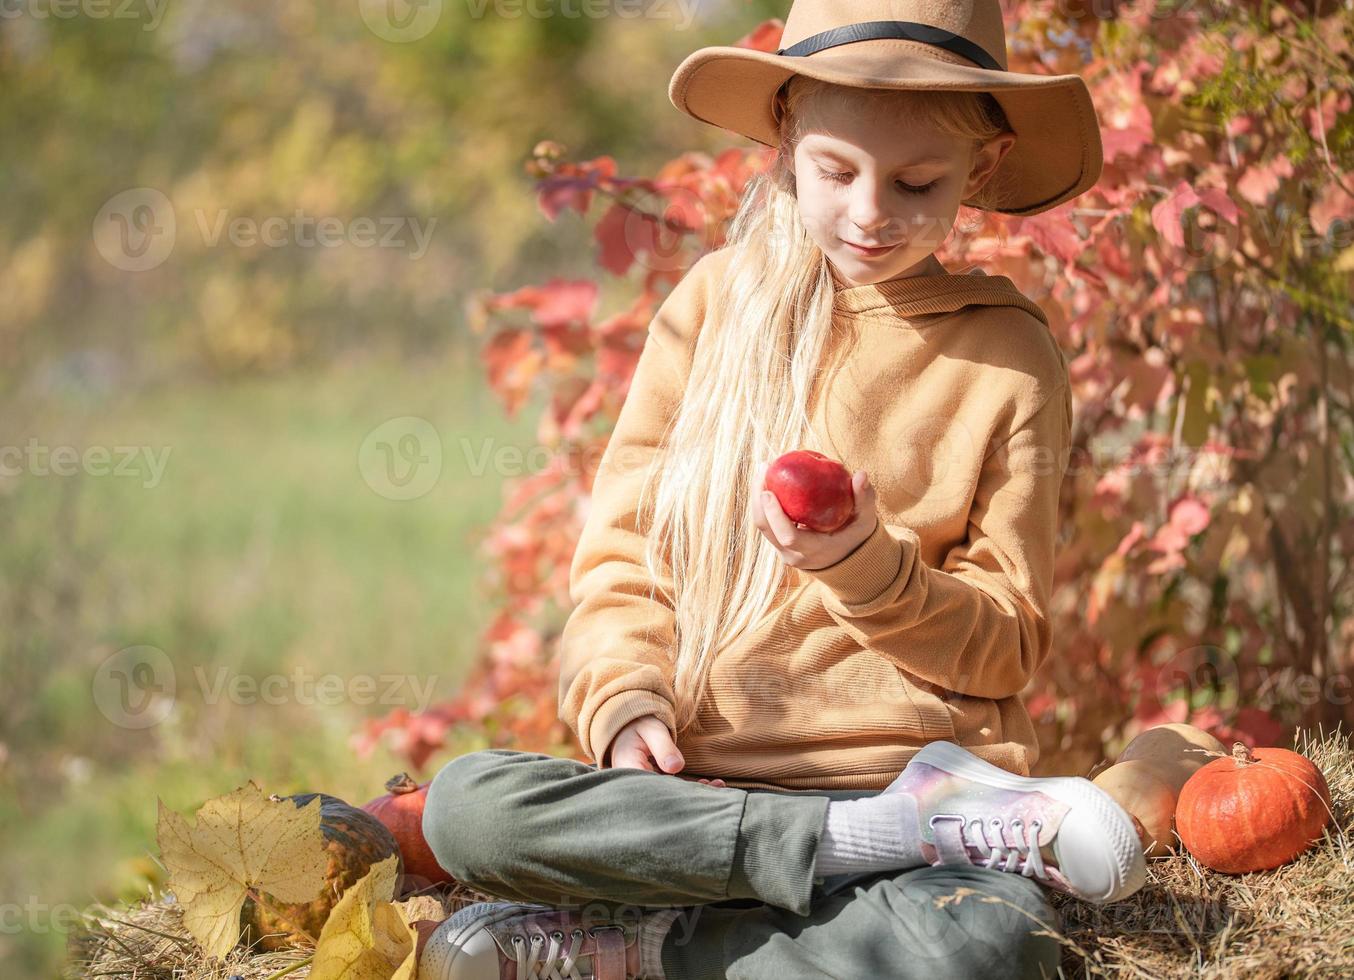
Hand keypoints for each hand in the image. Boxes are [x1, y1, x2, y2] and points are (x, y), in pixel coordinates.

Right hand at [604, 716, 727, 785]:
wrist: (629, 724)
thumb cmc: (639, 724)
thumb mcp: (652, 729)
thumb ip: (663, 747)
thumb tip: (676, 767)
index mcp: (628, 768)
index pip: (650, 788)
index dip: (674, 792)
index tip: (696, 791)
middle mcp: (633, 782)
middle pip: (661, 794)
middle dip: (689, 795)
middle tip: (715, 789)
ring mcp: (643, 784)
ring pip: (669, 793)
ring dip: (692, 792)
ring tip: (718, 786)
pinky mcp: (653, 782)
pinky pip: (671, 788)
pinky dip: (689, 787)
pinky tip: (708, 785)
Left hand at [752, 463, 878, 570]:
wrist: (846, 557)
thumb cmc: (857, 535)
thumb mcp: (865, 519)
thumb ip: (864, 498)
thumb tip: (861, 474)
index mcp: (814, 551)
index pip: (788, 536)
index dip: (775, 515)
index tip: (768, 491)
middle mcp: (794, 555)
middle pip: (766, 528)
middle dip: (759, 497)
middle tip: (764, 467)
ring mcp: (783, 551)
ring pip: (762, 525)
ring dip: (757, 496)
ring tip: (763, 467)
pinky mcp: (778, 544)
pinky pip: (766, 521)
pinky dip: (763, 501)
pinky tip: (767, 477)